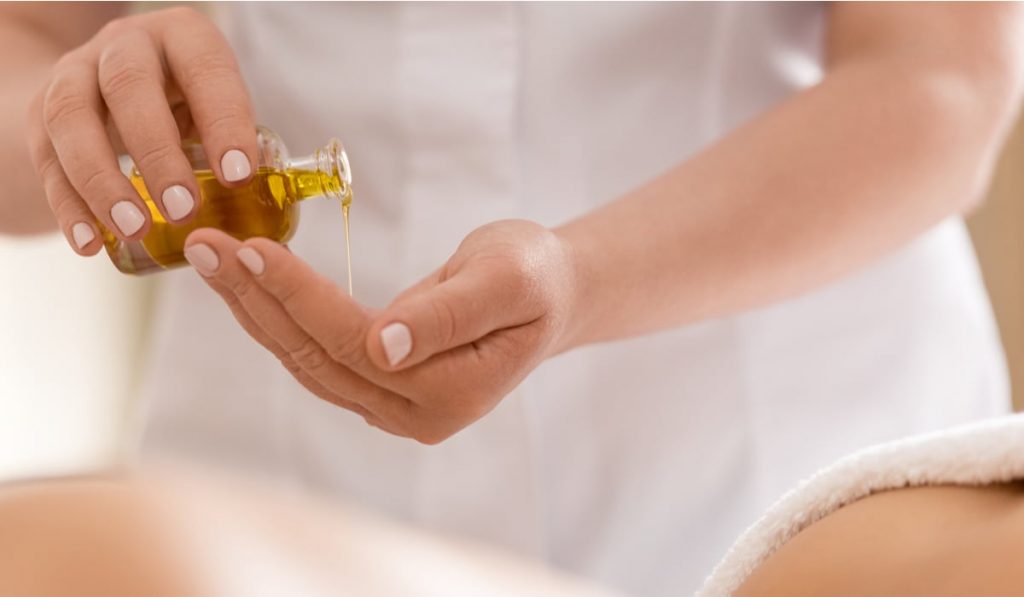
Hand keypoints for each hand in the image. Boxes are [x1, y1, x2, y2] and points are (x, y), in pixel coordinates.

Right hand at [25, 7, 256, 253]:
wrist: (110, 91)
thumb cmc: (186, 104)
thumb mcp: (217, 107)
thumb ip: (240, 143)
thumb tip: (271, 204)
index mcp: (183, 38)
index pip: (205, 69)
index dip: (223, 120)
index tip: (239, 176)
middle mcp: (126, 46)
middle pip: (130, 87)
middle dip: (157, 153)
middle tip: (184, 208)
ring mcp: (75, 74)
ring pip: (73, 117)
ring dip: (104, 180)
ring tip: (136, 229)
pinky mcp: (40, 114)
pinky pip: (47, 159)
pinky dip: (69, 206)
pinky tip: (92, 243)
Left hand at [183, 220, 579, 443]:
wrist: (549, 294)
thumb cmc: (536, 275)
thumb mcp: (508, 278)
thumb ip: (451, 312)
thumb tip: (384, 347)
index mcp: (452, 392)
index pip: (354, 344)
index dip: (298, 297)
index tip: (249, 248)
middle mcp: (417, 414)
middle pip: (317, 357)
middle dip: (257, 299)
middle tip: (204, 245)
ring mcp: (396, 408)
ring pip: (308, 360)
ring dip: (256, 309)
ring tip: (212, 259)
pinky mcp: (381, 389)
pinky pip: (317, 356)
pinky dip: (278, 318)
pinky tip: (247, 287)